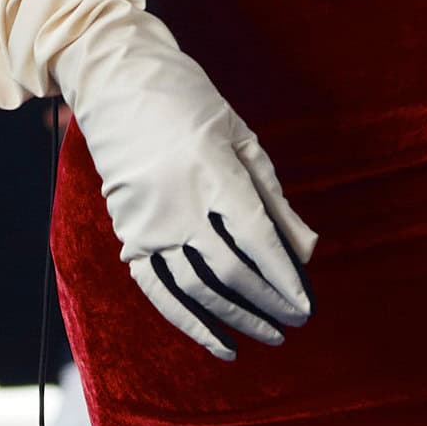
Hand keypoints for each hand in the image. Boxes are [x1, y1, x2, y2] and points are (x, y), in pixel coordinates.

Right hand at [68, 5, 316, 360]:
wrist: (117, 82)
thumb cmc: (191, 105)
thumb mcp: (243, 139)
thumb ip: (275, 199)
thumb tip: (309, 252)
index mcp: (214, 172)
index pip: (257, 241)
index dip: (284, 278)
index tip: (306, 305)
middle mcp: (179, 204)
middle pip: (230, 273)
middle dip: (268, 303)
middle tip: (297, 321)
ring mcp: (149, 223)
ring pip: (196, 289)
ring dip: (235, 319)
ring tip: (269, 336)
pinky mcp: (128, 234)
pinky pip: (159, 291)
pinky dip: (188, 322)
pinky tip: (217, 342)